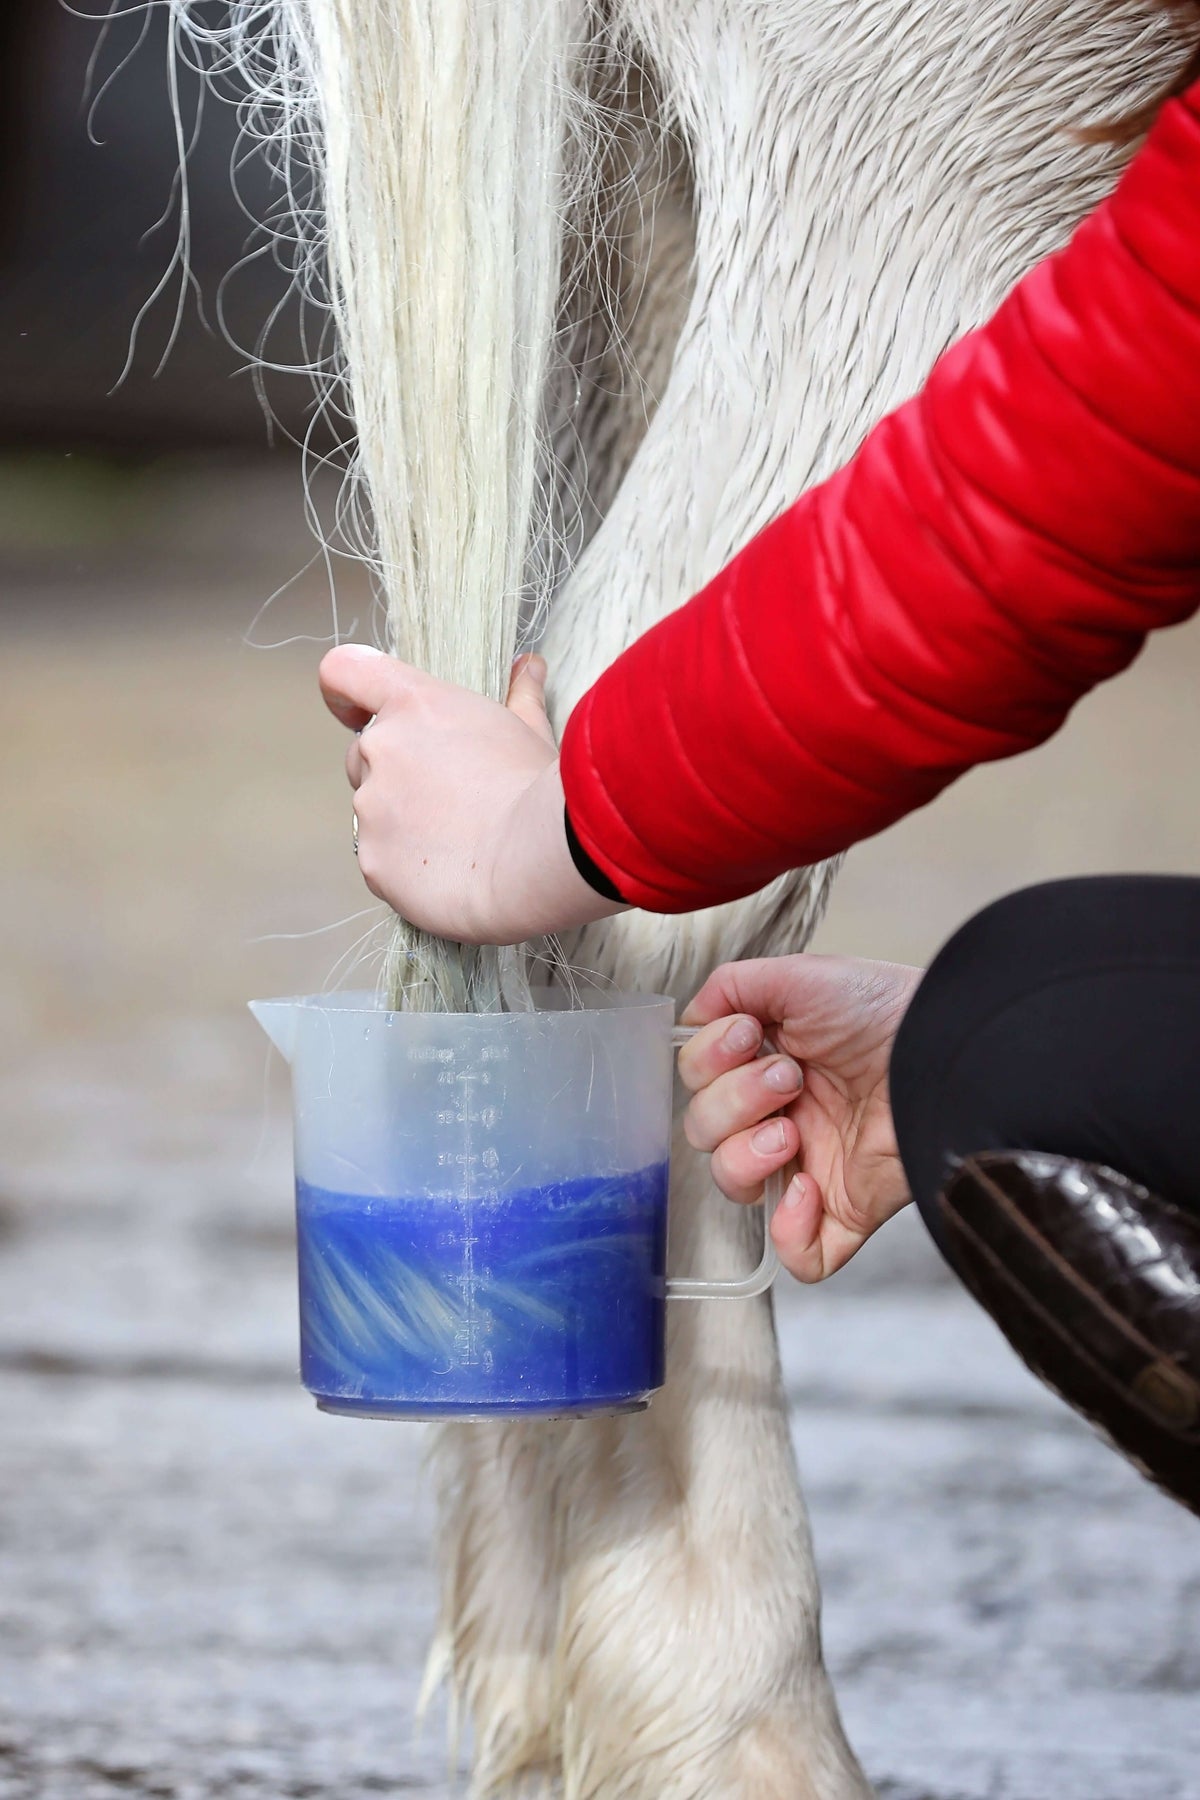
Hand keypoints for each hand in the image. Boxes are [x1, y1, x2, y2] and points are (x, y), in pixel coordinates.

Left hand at [318, 645, 624, 944]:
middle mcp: (380, 748)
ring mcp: (370, 808)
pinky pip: (381, 860)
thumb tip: (529, 667)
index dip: (344, 693)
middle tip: (447, 796)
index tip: (357, 713)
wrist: (537, 858)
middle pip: (363, 754)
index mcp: (413, 705)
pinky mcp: (372, 860)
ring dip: (403, 823)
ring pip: (373, 812)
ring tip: (459, 842)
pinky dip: (407, 868)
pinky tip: (450, 872)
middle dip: (393, 772)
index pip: (344, 672)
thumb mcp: (531, 731)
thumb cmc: (537, 789)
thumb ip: (519, 694)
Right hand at [678, 955, 920, 1281]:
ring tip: (791, 1131)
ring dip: (744, 1158)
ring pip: (735, 1188)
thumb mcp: (799, 976)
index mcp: (767, 1062)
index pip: (699, 1081)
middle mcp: (783, 1112)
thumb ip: (733, 987)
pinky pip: (800, 1256)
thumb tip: (692, 1019)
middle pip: (705, 1132)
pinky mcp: (847, 1209)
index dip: (708, 1063)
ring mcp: (813, 1164)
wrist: (944, 1050)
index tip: (747, 1036)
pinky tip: (807, 1191)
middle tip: (789, 1078)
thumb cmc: (884, 1009)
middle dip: (733, 1102)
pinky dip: (789, 1232)